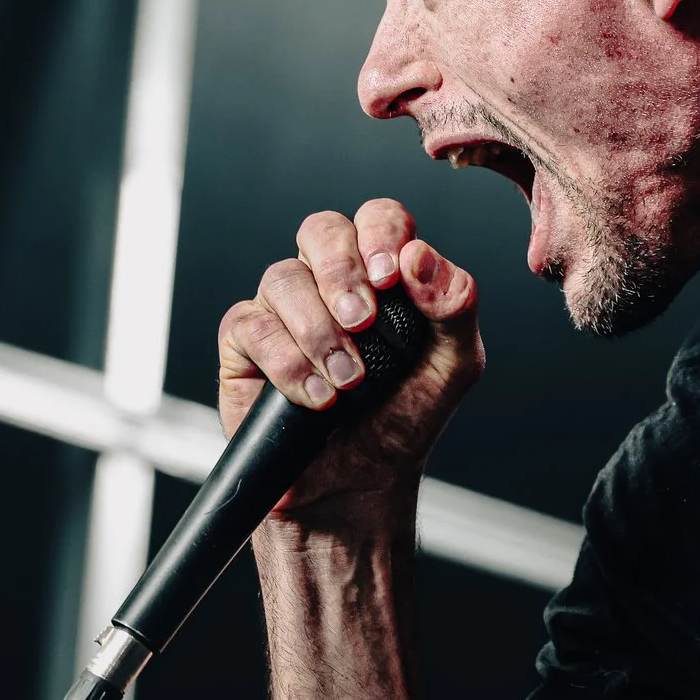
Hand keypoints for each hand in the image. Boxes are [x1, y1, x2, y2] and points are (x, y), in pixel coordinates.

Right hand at [217, 198, 483, 510]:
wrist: (360, 481)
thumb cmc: (405, 416)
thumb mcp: (453, 365)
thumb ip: (454, 307)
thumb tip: (421, 257)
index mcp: (383, 271)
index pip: (378, 218)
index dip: (381, 232)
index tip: (391, 276)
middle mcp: (329, 279)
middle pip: (321, 229)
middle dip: (342, 270)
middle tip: (362, 319)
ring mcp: (284, 307)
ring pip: (283, 278)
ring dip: (319, 330)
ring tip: (349, 380)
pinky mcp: (245, 341)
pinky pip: (252, 325)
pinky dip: (288, 362)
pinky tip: (317, 397)